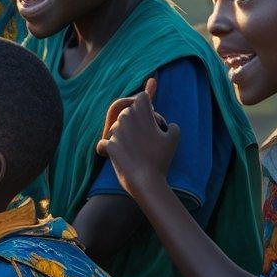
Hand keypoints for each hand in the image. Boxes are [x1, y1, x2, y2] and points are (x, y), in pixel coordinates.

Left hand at [95, 78, 179, 197]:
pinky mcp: (108, 145)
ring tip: (132, 151)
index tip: (150, 115)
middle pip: (126, 113)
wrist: (147, 180)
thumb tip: (169, 125)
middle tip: (144, 138)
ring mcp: (116, 131)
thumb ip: (172, 126)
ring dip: (120, 137)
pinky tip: (113, 158)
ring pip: (114, 129)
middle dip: (132, 123)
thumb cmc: (161, 159)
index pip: (141, 97)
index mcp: (142, 112)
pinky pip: (103, 144)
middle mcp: (126, 118)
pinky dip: (106, 151)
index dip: (146, 105)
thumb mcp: (173, 138)